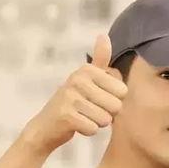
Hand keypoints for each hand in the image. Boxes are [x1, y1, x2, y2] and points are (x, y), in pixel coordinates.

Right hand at [22, 35, 127, 155]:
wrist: (46, 126)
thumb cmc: (72, 103)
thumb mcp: (86, 79)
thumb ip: (99, 60)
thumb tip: (104, 35)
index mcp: (88, 70)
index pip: (122, 91)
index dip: (113, 101)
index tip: (97, 100)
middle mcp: (78, 79)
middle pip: (116, 106)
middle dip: (106, 114)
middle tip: (89, 111)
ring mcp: (71, 97)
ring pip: (105, 119)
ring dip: (96, 123)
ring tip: (82, 117)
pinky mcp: (66, 116)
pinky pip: (93, 129)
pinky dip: (88, 131)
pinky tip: (77, 125)